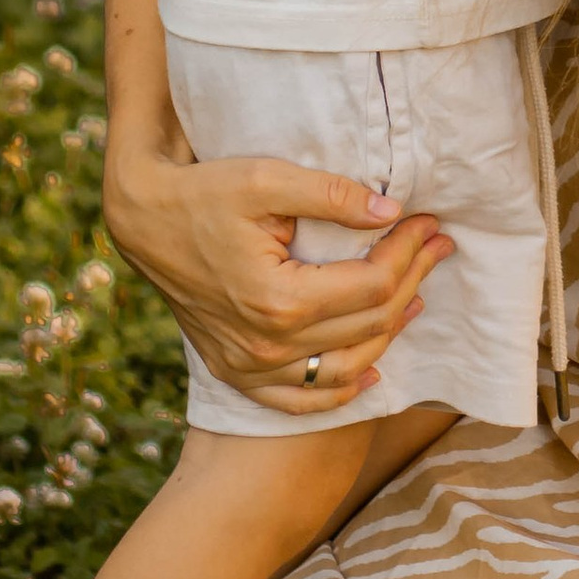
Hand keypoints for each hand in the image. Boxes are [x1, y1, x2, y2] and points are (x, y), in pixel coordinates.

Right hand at [103, 137, 451, 415]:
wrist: (143, 220)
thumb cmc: (204, 192)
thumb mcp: (266, 180)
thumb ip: (331, 196)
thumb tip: (391, 212)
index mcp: (280, 298)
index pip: (372, 285)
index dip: (410, 253)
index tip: (429, 224)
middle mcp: (267, 344)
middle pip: (368, 325)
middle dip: (411, 281)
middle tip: (435, 246)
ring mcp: (249, 365)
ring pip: (343, 368)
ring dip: (388, 335)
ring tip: (415, 296)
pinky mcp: (235, 371)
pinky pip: (297, 399)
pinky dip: (338, 391)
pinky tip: (368, 372)